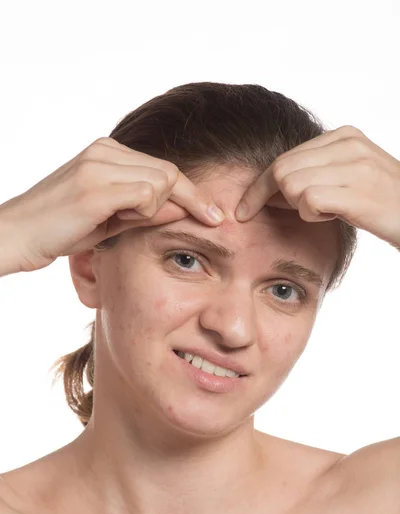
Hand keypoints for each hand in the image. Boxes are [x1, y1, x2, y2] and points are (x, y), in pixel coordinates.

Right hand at [0, 137, 224, 273]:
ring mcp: (99, 165)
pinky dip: (145, 212)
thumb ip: (145, 212)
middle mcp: (104, 151)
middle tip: (208, 221)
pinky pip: (148, 193)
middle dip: (192, 199)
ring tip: (121, 222)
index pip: (163, 168)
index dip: (193, 192)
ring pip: (162, 181)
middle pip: (170, 171)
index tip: (214, 214)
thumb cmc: (60, 230)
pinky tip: (118, 221)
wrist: (16, 235)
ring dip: (154, 210)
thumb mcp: (110, 221)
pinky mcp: (95, 186)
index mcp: (106, 153)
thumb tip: (183, 209)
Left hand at [235, 125, 399, 250]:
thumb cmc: (383, 205)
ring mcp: (354, 165)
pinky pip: (307, 201)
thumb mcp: (349, 179)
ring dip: (300, 207)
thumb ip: (313, 176)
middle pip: (281, 170)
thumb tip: (267, 193)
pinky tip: (336, 215)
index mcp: (344, 136)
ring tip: (330, 210)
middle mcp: (348, 145)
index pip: (285, 157)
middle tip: (296, 212)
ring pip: (290, 185)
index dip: (259, 185)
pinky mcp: (356, 190)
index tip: (244, 208)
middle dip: (272, 197)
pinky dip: (313, 215)